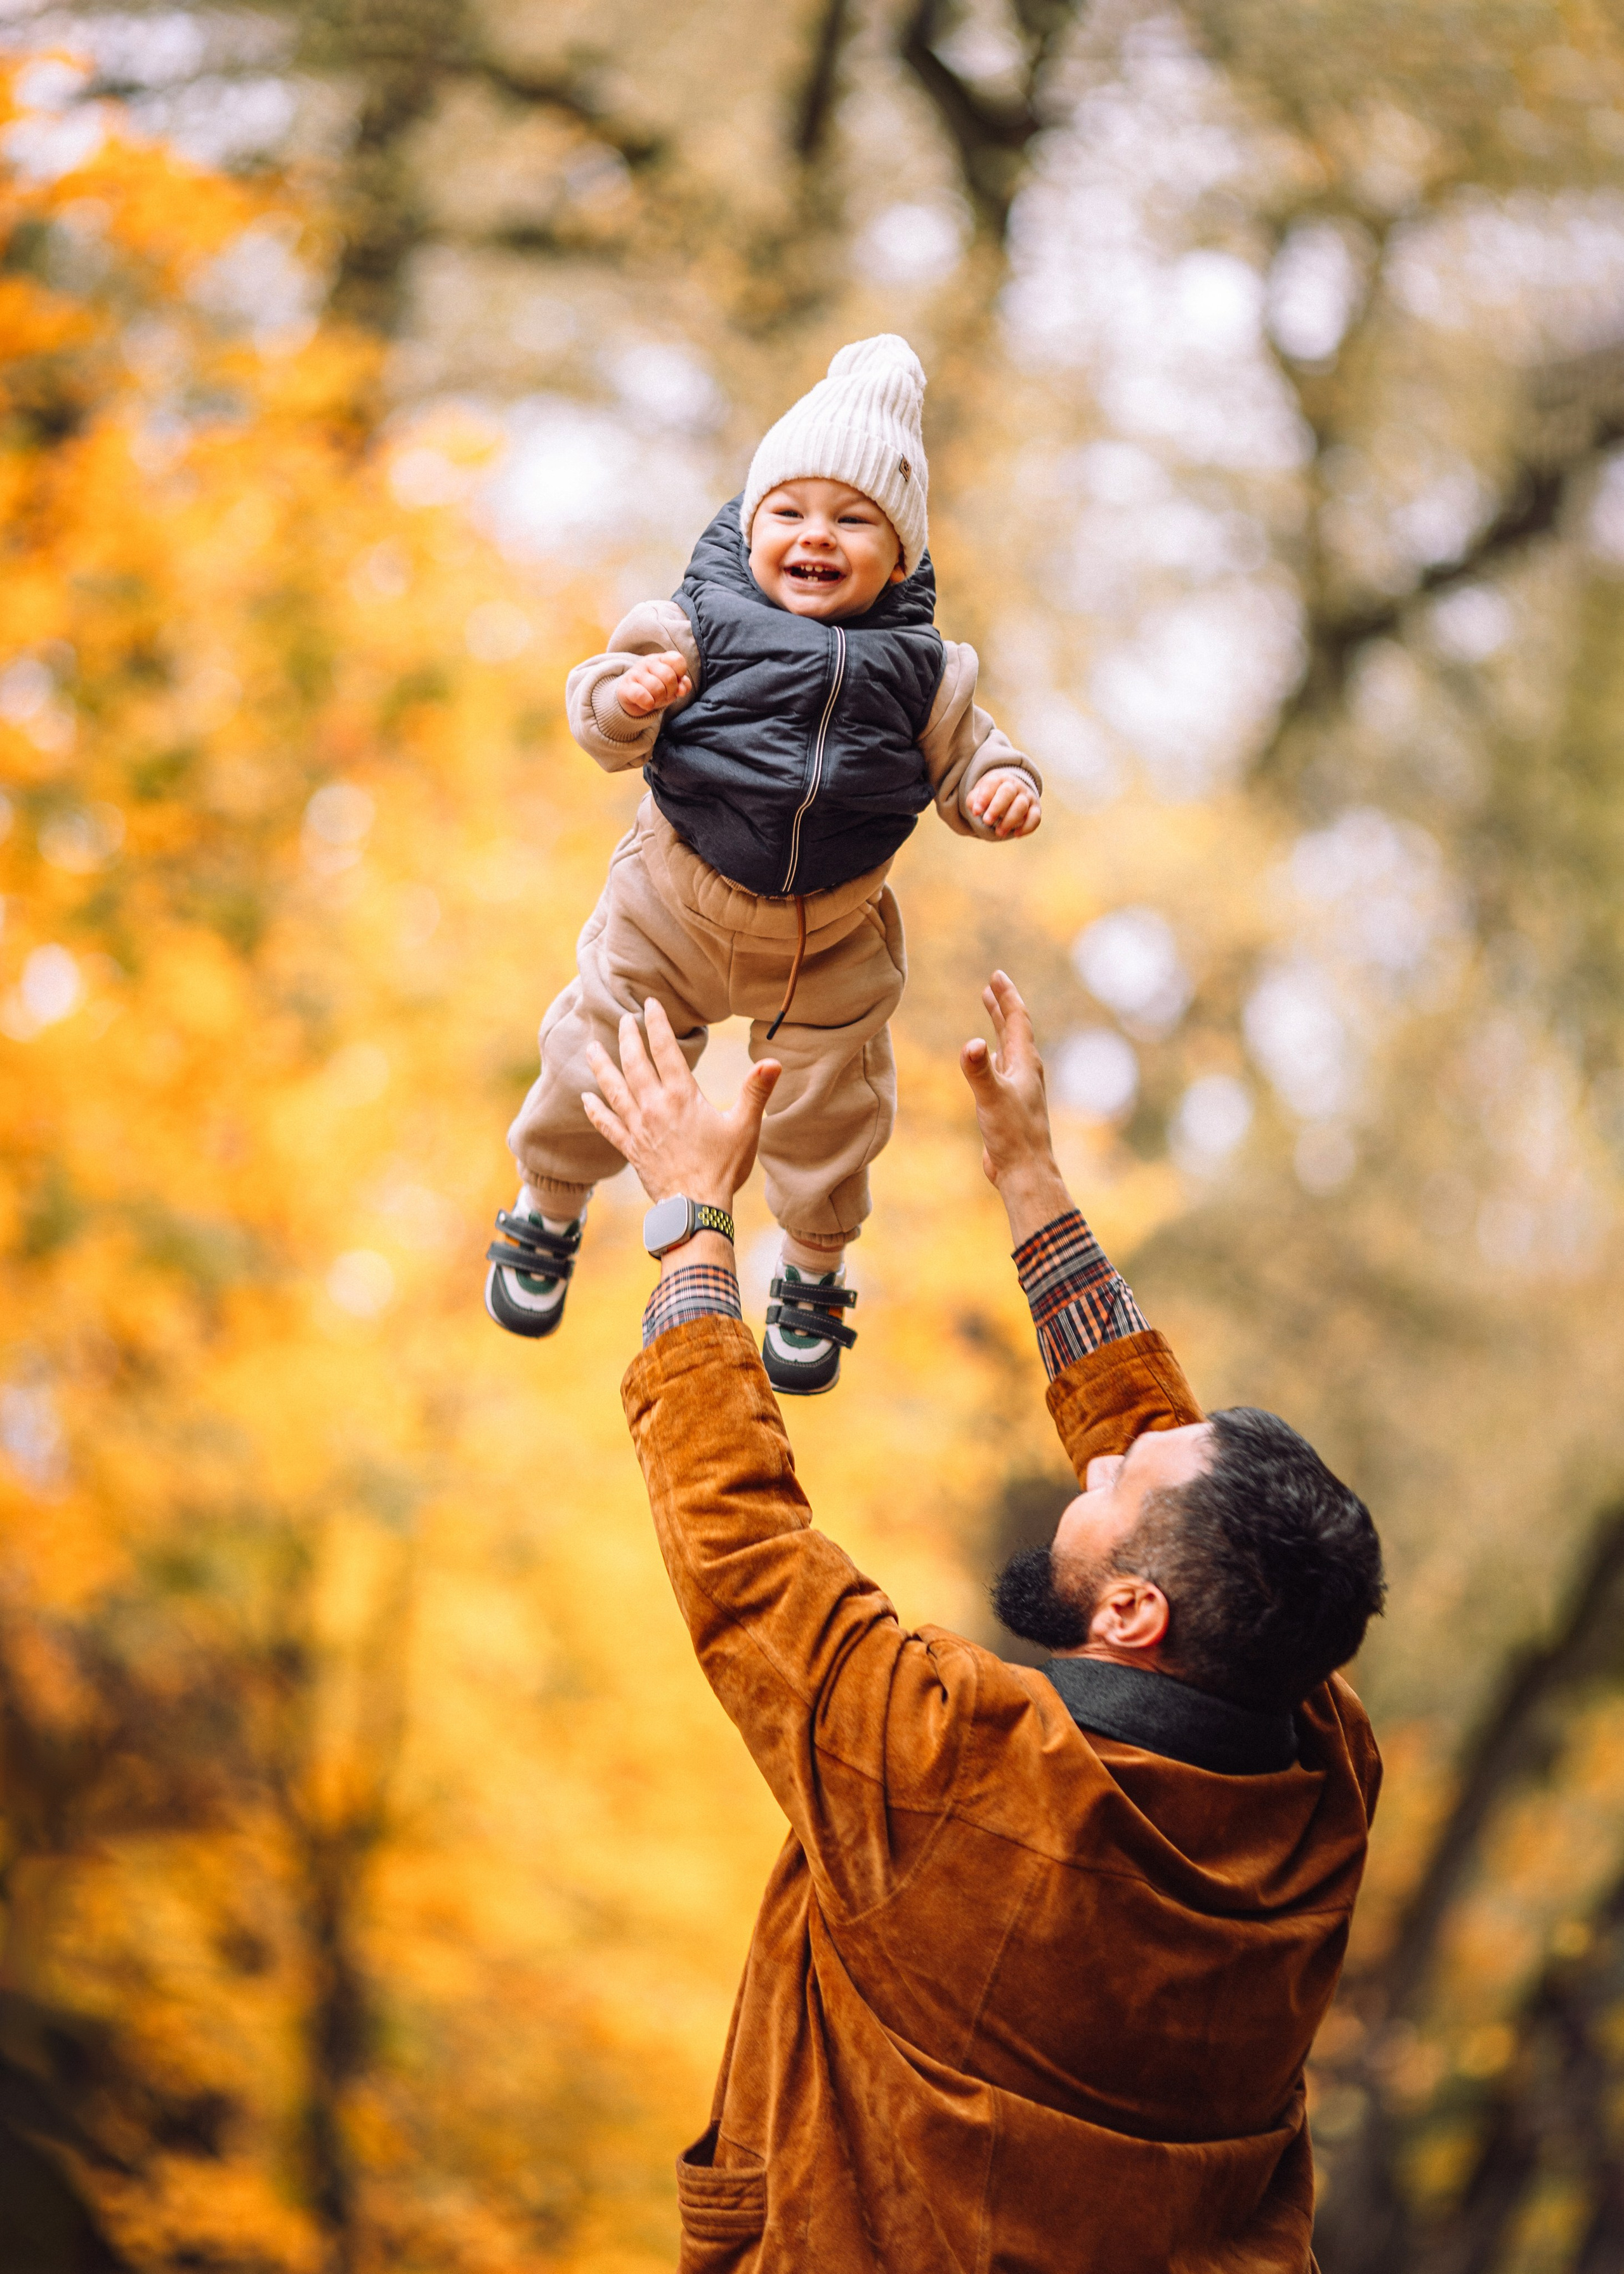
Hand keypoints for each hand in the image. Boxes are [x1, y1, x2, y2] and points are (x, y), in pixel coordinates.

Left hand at [584, 998, 779, 1218]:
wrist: (696, 1208)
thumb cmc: (723, 1167)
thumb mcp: (745, 1127)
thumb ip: (756, 1092)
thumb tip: (774, 1061)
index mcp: (682, 1097)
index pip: (667, 1051)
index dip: (658, 1025)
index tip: (651, 1005)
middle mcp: (655, 1107)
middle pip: (635, 1064)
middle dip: (629, 1038)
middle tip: (624, 1018)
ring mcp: (639, 1128)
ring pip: (614, 1089)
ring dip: (602, 1066)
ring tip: (592, 1048)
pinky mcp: (631, 1149)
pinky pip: (607, 1125)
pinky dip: (596, 1110)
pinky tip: (587, 1097)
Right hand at [617, 651, 693, 718]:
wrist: (631, 698)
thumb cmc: (656, 689)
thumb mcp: (671, 686)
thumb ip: (682, 684)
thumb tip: (682, 690)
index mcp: (661, 659)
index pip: (677, 660)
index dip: (680, 675)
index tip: (675, 682)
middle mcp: (648, 663)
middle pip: (669, 677)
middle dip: (670, 691)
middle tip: (664, 694)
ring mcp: (635, 674)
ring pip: (657, 688)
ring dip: (659, 699)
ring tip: (655, 699)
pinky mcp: (625, 687)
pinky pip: (641, 695)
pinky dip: (648, 703)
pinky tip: (647, 704)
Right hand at [959, 971, 1073, 1242]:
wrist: (1025, 1172)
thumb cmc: (1013, 1136)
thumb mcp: (991, 1098)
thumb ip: (979, 1070)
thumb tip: (972, 1043)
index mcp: (1025, 1063)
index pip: (1017, 1020)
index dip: (1007, 997)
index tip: (996, 975)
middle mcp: (1026, 1071)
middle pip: (1015, 1029)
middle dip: (1002, 1006)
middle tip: (991, 986)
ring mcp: (1020, 1087)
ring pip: (1010, 1047)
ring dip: (999, 1026)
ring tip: (989, 1010)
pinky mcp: (1011, 1104)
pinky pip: (1003, 1067)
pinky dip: (995, 1052)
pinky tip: (990, 1057)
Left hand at [967, 770, 1040, 838]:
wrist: (1011, 795)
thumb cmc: (991, 797)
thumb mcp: (979, 796)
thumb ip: (974, 800)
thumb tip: (975, 809)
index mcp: (999, 779)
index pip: (992, 784)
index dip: (984, 797)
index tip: (976, 812)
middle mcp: (1015, 786)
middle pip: (1008, 792)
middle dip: (996, 808)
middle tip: (987, 821)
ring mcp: (1027, 797)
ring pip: (1021, 805)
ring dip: (1010, 820)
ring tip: (999, 833)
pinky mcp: (1035, 809)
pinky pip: (1035, 817)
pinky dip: (1027, 827)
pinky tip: (1016, 834)